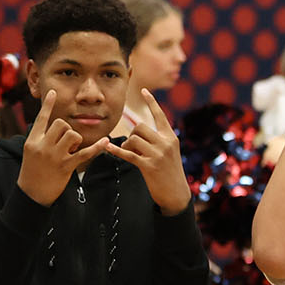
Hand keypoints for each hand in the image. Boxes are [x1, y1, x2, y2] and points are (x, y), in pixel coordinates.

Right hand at [17, 90, 110, 205]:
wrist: (31, 193)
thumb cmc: (33, 171)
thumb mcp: (31, 151)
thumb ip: (41, 138)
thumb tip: (54, 126)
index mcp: (33, 140)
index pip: (41, 118)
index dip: (48, 105)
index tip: (54, 92)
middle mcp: (43, 145)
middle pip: (61, 124)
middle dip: (67, 129)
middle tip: (66, 142)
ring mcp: (55, 156)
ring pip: (72, 135)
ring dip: (76, 140)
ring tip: (71, 149)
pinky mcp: (66, 166)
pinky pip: (85, 153)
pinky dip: (97, 147)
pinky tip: (106, 141)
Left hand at [109, 89, 189, 213]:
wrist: (176, 194)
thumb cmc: (170, 173)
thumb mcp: (170, 153)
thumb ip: (158, 140)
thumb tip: (136, 131)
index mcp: (171, 138)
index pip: (160, 116)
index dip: (151, 102)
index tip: (143, 90)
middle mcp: (166, 143)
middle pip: (140, 127)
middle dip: (132, 134)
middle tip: (133, 146)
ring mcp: (158, 155)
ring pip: (133, 139)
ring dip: (127, 145)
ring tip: (131, 153)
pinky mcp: (149, 166)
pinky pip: (128, 154)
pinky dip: (116, 151)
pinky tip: (107, 148)